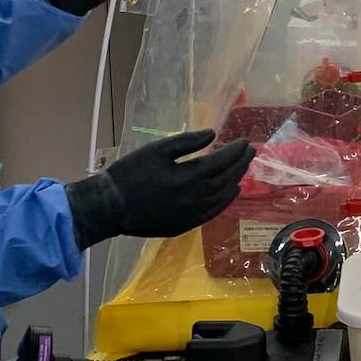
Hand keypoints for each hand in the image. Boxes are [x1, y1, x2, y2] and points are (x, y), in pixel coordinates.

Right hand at [65, 130, 254, 248]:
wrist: (110, 206)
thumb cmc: (130, 173)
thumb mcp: (156, 150)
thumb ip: (187, 142)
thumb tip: (213, 135)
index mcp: (189, 176)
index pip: (221, 162)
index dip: (235, 151)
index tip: (245, 142)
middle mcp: (196, 198)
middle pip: (226, 179)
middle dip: (240, 164)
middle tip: (250, 153)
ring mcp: (191, 215)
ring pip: (223, 198)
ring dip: (236, 182)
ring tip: (243, 170)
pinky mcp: (185, 225)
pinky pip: (213, 213)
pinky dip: (225, 202)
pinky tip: (231, 193)